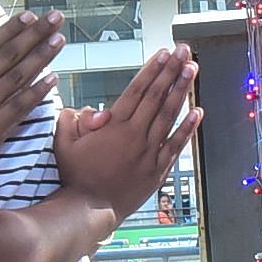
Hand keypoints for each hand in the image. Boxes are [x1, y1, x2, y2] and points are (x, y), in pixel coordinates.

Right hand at [0, 9, 63, 189]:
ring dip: (41, 58)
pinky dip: (36, 94)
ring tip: (60, 40)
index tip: (30, 17)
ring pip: (18, 79)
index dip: (11, 29)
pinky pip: (18, 109)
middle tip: (56, 19)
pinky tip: (52, 80)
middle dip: (35, 35)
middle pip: (9, 56)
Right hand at [55, 46, 204, 212]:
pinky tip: (197, 112)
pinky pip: (176, 145)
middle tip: (184, 52)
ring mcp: (149, 152)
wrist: (89, 209)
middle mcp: (135, 135)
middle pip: (157, 96)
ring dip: (182, 90)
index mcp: (114, 125)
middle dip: (172, 70)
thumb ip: (71, 119)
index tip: (164, 53)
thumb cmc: (75, 177)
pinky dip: (187, 128)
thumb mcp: (63, 142)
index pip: (138, 89)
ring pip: (169, 115)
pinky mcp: (157, 169)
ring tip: (192, 70)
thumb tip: (86, 109)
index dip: (152, 69)